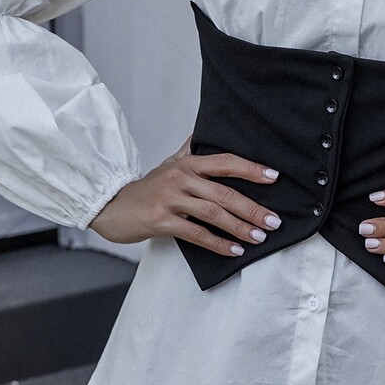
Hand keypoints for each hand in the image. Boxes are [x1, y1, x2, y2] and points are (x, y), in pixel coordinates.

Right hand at [89, 137, 282, 257]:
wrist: (110, 206)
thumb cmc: (145, 188)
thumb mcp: (168, 164)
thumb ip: (189, 151)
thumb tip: (202, 134)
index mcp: (187, 164)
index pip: (225, 162)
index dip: (251, 169)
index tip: (274, 177)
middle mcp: (181, 178)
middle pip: (224, 193)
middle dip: (253, 208)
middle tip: (274, 220)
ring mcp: (170, 199)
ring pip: (213, 213)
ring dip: (240, 227)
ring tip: (259, 237)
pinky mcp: (161, 221)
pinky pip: (196, 234)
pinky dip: (217, 243)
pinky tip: (233, 250)